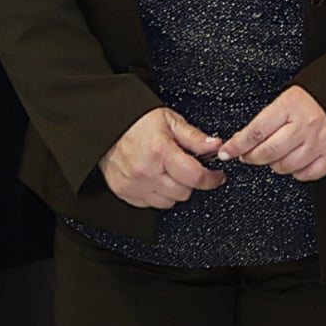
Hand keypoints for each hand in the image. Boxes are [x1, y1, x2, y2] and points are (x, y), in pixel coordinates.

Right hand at [99, 108, 226, 208]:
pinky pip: (149, 204)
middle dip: (192, 182)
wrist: (108, 125)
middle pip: (183, 193)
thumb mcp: (172, 121)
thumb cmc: (139, 121)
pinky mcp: (124, 192)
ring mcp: (134, 185)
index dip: (212, 179)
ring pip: (168, 203)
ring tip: (171, 173)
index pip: (195, 176)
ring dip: (175, 190)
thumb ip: (195, 137)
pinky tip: (157, 179)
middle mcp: (147, 171)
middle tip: (189, 169)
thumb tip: (215, 146)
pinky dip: (157, 195)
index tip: (217, 176)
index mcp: (161, 151)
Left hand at [218, 86, 325, 181]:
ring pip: (284, 166)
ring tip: (275, 155)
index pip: (256, 131)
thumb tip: (244, 138)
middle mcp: (305, 125)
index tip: (227, 151)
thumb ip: (271, 116)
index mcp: (292, 105)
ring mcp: (319, 142)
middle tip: (248, 155)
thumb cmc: (320, 94)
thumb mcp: (292, 94)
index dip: (237, 145)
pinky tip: (296, 161)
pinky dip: (297, 172)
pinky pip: (306, 174)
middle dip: (251, 157)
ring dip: (273, 165)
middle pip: (267, 152)